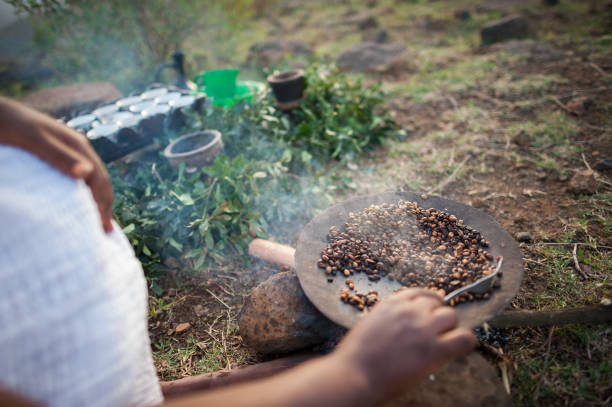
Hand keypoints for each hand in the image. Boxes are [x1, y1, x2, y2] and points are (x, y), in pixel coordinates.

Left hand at [0, 97, 113, 232]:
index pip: (99, 180)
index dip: (103, 203)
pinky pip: (78, 179)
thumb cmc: (11, 126)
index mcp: (78, 146)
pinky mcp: (57, 157)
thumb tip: (87, 173)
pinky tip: (79, 203)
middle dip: (105, 205)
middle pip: (100, 181)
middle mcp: (78, 150)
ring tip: (97, 220)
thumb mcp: (33, 141)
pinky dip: (83, 194)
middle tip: (106, 231)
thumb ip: (59, 156)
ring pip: (91, 180)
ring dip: (96, 200)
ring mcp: (69, 153)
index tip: (102, 226)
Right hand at [334, 288, 475, 402]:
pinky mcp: (435, 350)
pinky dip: (466, 341)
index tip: (434, 307)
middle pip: (437, 304)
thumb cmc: (356, 357)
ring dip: (449, 327)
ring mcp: (424, 329)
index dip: (430, 301)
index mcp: (392, 304)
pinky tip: (462, 346)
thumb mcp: (370, 325)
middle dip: (437, 316)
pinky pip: (464, 338)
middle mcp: (410, 311)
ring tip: (445, 341)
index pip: (420, 293)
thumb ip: (389, 319)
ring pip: (451, 316)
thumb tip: (403, 325)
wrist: (354, 374)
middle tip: (435, 332)